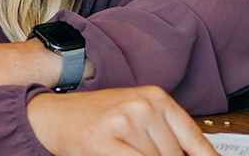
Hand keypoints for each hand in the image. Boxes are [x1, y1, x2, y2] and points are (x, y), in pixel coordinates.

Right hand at [27, 86, 217, 155]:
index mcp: (156, 97)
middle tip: (132, 149)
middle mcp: (144, 106)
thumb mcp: (136, 117)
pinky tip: (118, 154)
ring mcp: (126, 122)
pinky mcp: (108, 140)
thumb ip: (166, 136)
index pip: (195, 140)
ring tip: (120, 150)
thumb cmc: (95, 119)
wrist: (53, 116)